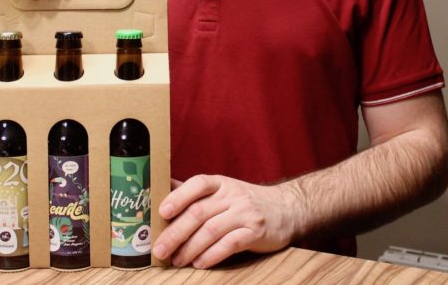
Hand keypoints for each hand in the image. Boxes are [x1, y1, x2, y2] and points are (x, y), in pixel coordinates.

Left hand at [152, 175, 300, 268]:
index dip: (178, 197)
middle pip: (199, 212)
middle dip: (176, 233)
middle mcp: (233, 195)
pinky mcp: (256, 232)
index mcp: (221, 183)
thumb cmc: (246, 202)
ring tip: (177, 261)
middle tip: (160, 250)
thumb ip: (195, 192)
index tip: (162, 212)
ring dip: (190, 248)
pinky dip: (212, 255)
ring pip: (212, 230)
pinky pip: (231, 244)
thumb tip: (162, 188)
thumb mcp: (223, 190)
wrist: (287, 208)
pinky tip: (200, 263)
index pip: (198, 184)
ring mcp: (245, 213)